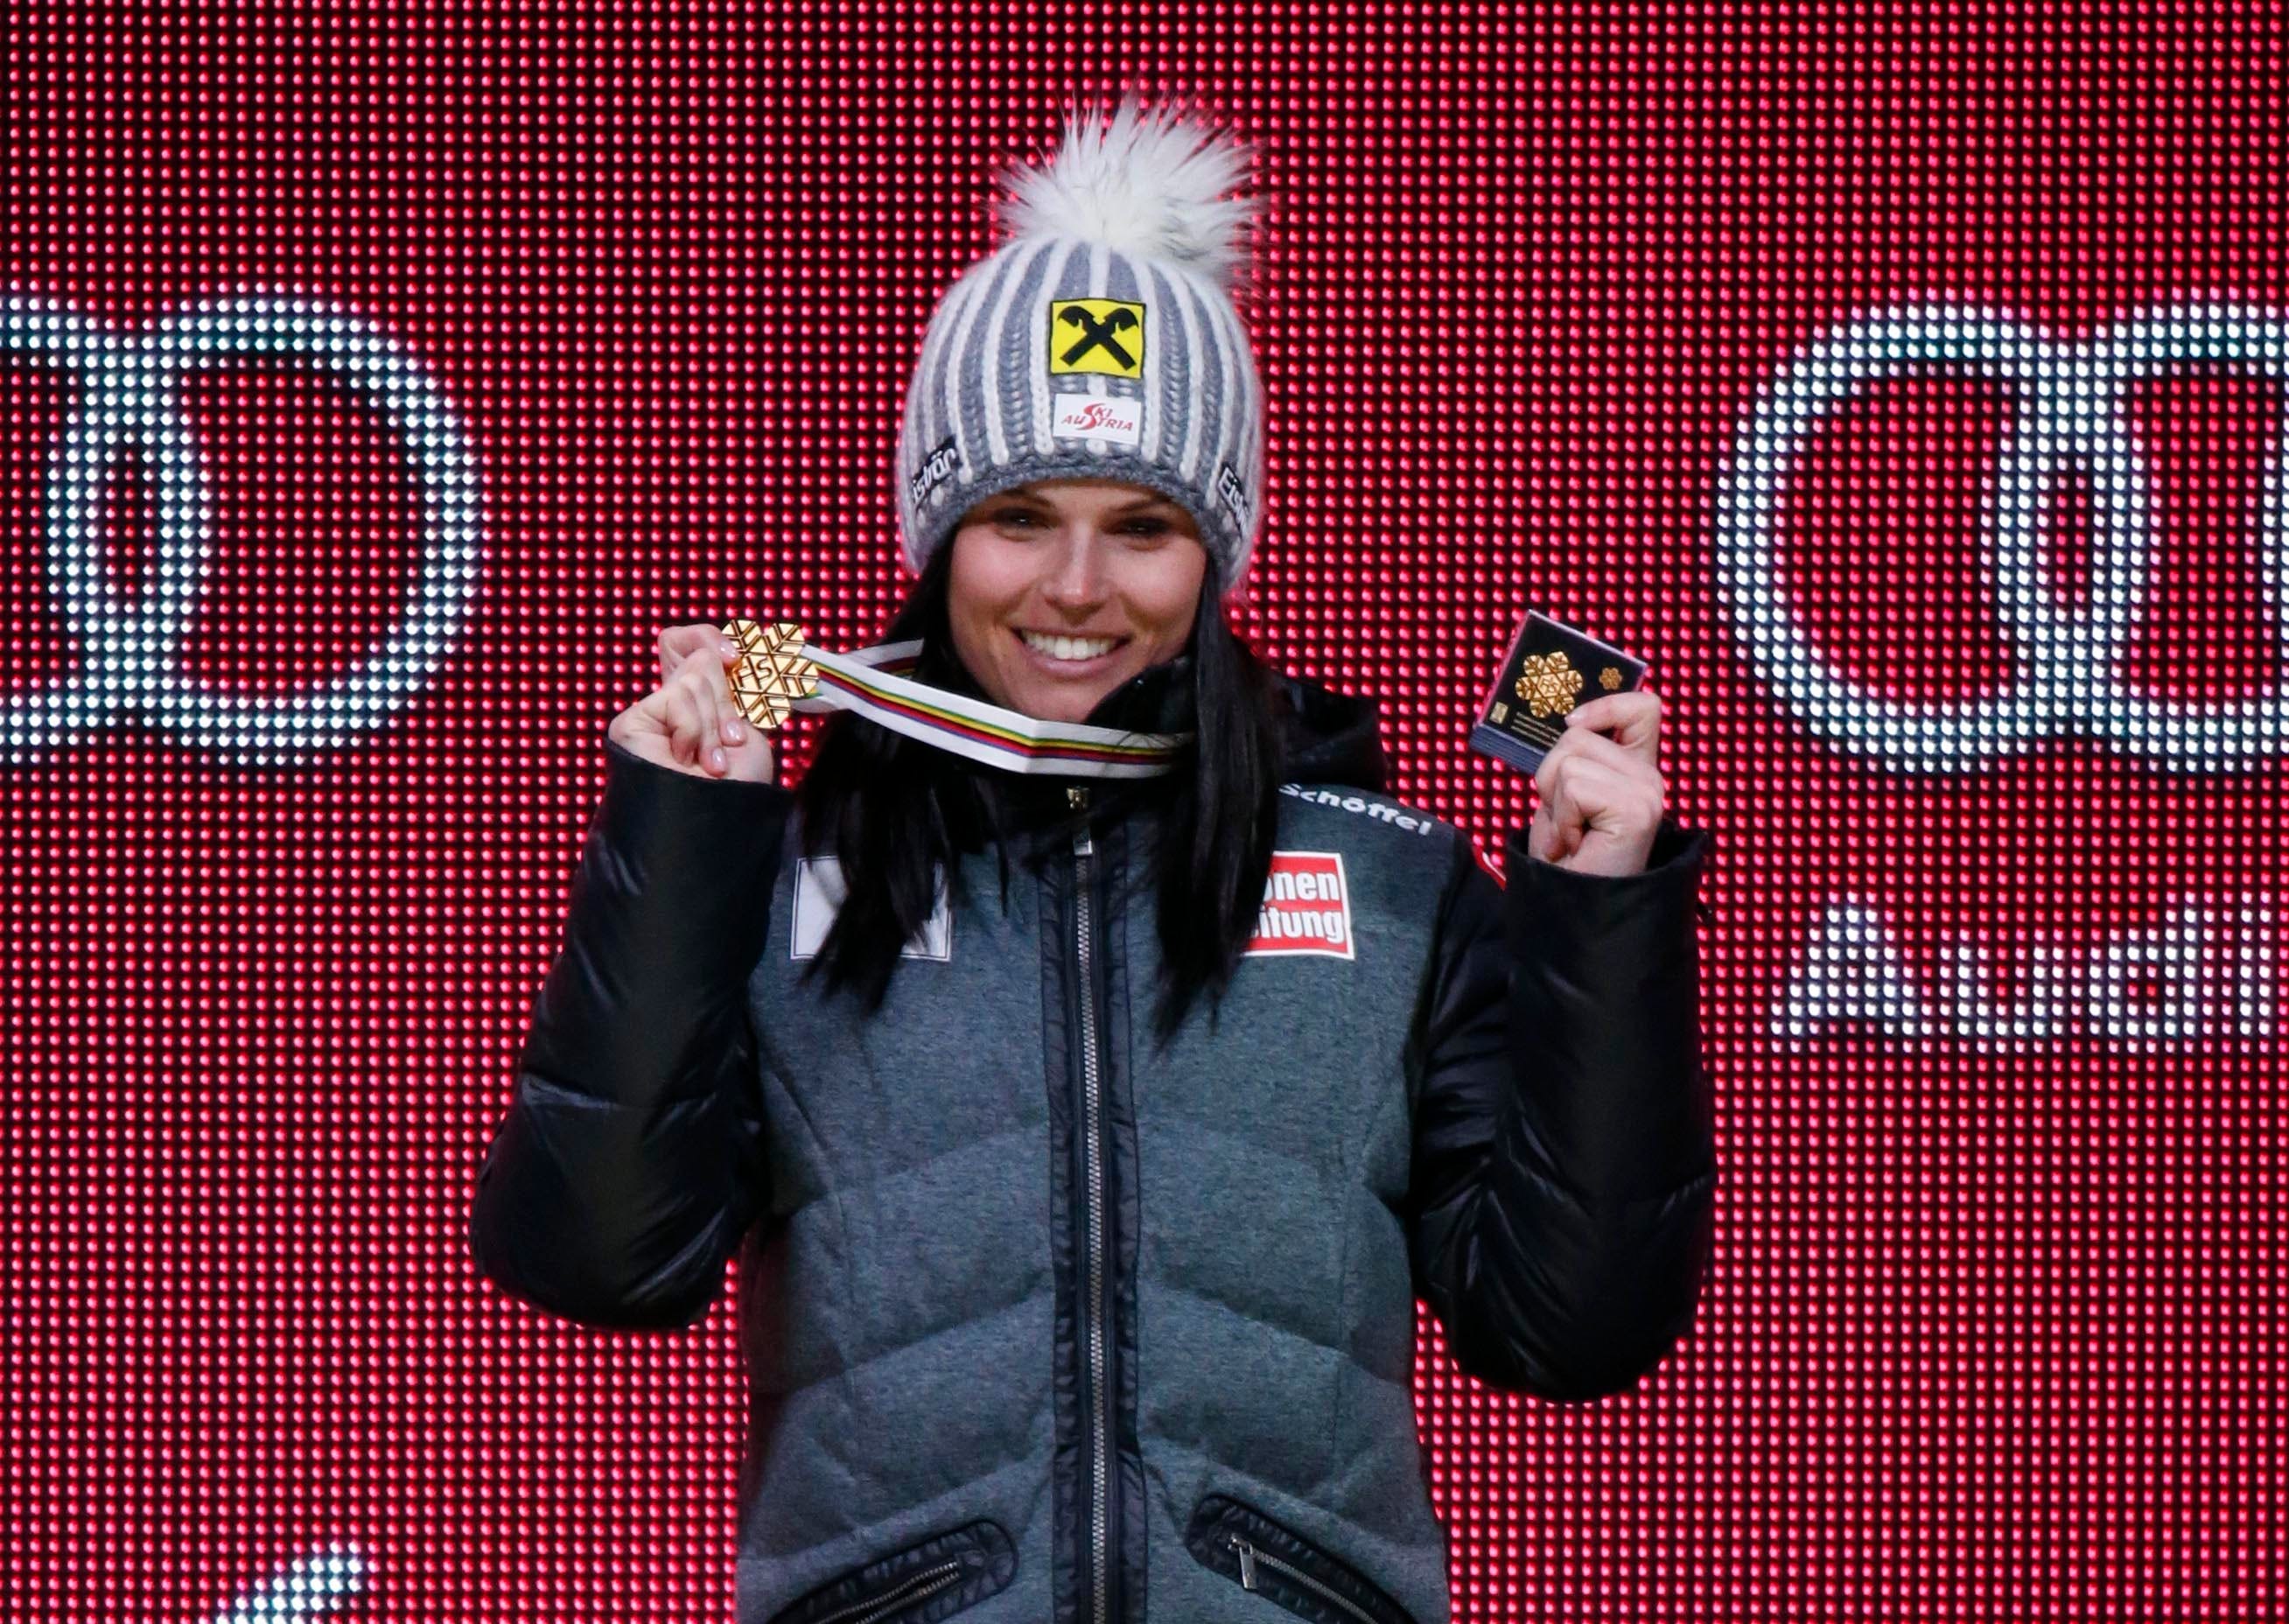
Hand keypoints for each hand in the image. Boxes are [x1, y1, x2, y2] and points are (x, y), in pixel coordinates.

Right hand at [605, 623, 777, 782]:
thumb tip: (724, 651)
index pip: (691, 644)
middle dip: (726, 702)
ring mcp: (650, 713)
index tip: (737, 658)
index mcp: (700, 703)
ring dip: (714, 723)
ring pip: (694, 677)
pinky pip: (677, 697)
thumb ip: (730, 688)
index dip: (711, 639)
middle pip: (700, 658)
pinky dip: (694, 729)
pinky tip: (686, 757)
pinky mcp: (632, 721)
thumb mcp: (748, 729)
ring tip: (709, 761)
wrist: (716, 819)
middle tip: (730, 740)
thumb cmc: (736, 788)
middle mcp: (672, 704)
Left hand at [1524, 688, 1665, 875]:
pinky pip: (1573, 786)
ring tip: (1568, 835)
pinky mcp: (1637, 809)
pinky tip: (1573, 844)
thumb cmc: (1565, 857)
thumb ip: (1573, 758)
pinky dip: (1561, 818)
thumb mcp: (1564, 796)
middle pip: (1577, 734)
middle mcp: (1650, 777)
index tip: (1572, 724)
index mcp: (1637, 768)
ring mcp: (1648, 792)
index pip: (1642, 707)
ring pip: (1569, 759)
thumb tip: (1565, 722)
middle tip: (1564, 820)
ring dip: (1553, 802)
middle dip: (1549, 777)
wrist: (1571, 908)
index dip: (1605, 704)